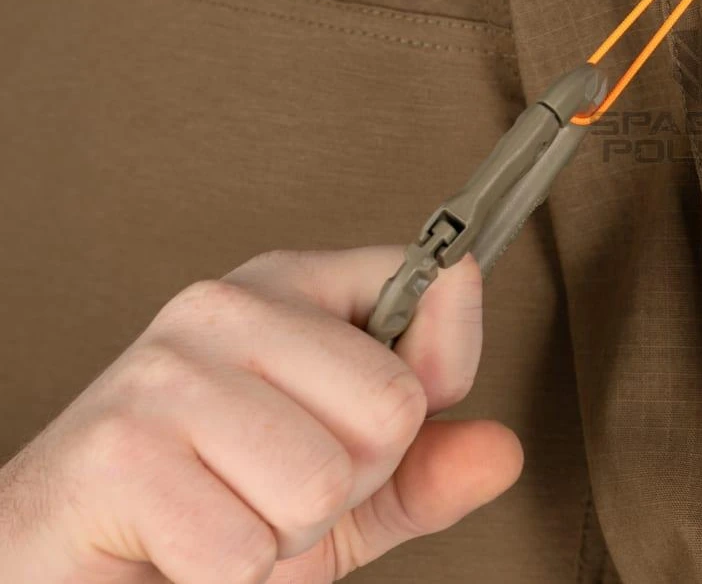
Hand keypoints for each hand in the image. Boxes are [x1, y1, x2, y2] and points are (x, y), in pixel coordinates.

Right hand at [0, 246, 521, 582]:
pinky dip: (227, 577)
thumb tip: (502, 450)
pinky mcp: (117, 450)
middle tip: (275, 490)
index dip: (442, 372)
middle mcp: (226, 307)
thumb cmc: (207, 512)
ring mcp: (166, 370)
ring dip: (284, 536)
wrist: (63, 564)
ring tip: (226, 514)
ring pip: (321, 484)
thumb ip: (425, 470)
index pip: (431, 282)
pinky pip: (246, 548)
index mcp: (291, 290)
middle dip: (350, 484)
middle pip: (392, 407)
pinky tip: (179, 544)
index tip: (395, 416)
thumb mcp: (345, 493)